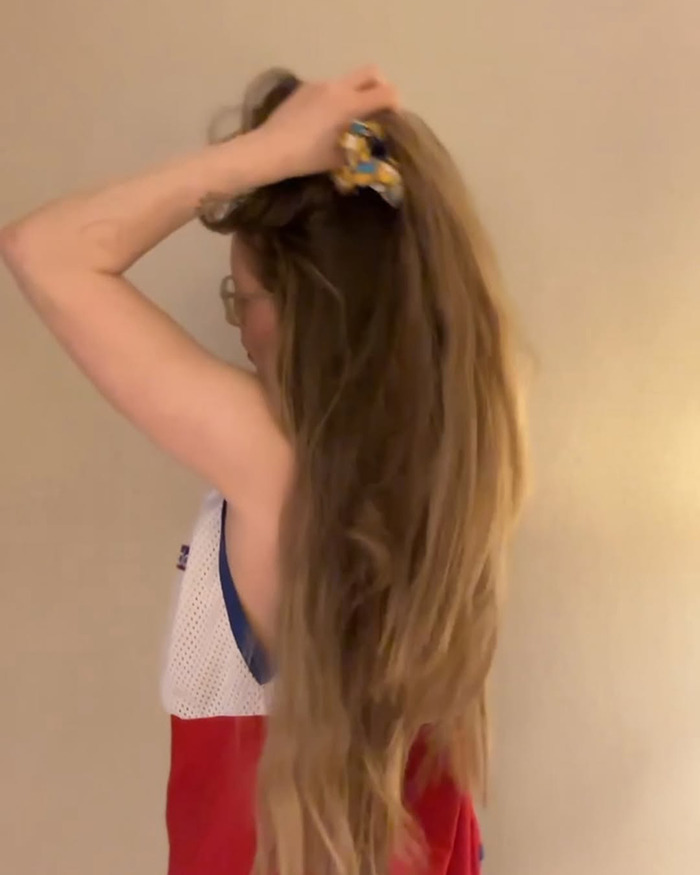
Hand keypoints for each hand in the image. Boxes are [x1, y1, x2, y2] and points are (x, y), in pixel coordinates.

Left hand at [256, 66, 399, 180]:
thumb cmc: (306, 157)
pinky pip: (331, 86)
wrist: (269, 149)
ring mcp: (320, 84)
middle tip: (377, 110)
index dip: (396, 105)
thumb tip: (372, 146)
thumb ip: (361, 148)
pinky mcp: (305, 87)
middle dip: (381, 88)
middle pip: (372, 72)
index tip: (392, 120)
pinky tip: (327, 118)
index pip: (387, 92)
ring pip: (350, 79)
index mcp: (349, 104)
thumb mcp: (338, 158)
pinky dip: (338, 97)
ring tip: (351, 117)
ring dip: (358, 92)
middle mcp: (337, 87)